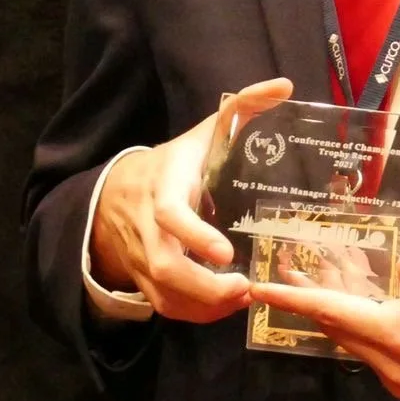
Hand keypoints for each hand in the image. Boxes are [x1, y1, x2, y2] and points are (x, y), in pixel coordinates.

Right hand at [89, 77, 292, 323]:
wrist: (115, 193)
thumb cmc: (174, 162)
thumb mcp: (203, 133)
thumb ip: (242, 109)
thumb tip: (284, 86)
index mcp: (163, 186)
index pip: (169, 214)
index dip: (195, 235)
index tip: (227, 253)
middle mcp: (146, 226)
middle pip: (165, 266)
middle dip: (206, 287)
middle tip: (245, 286)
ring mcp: (142, 257)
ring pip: (164, 294)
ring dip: (205, 306)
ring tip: (243, 298)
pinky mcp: (144, 279)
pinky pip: (164, 307)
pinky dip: (196, 314)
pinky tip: (226, 307)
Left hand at [249, 236, 399, 398]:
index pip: (335, 314)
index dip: (294, 299)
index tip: (258, 289)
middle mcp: (394, 366)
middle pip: (336, 326)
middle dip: (307, 296)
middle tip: (278, 265)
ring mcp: (397, 376)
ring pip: (348, 333)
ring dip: (327, 302)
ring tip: (300, 269)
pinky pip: (363, 339)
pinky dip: (349, 313)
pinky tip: (338, 285)